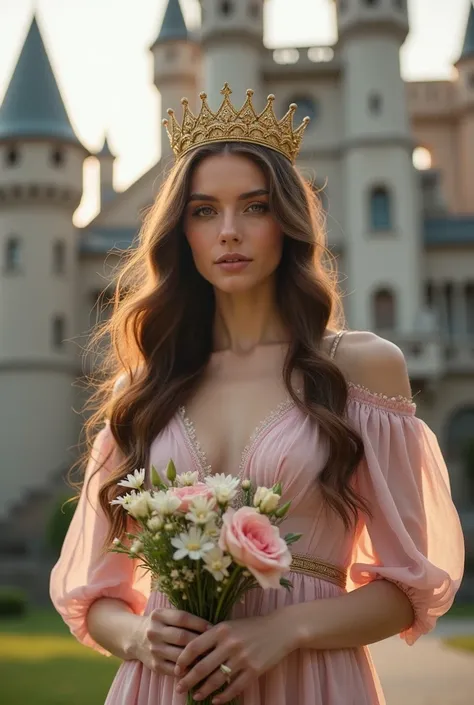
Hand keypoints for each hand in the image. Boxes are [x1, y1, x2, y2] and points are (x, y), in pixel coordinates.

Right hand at [131, 607, 209, 675]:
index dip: (199, 623)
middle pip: (182, 637)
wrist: (135, 637)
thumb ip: (183, 618)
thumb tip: (209, 626)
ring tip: (209, 656)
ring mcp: (154, 649)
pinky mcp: (154, 665)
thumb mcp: (166, 614)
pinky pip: (174, 669)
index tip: (213, 628)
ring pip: (179, 655)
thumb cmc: (160, 624)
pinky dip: (187, 669)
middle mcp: (154, 631)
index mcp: (159, 615)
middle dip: (200, 641)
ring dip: (196, 657)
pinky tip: (197, 667)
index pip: (182, 618)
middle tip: (214, 644)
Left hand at [174, 610, 295, 703]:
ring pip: (217, 680)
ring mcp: (242, 658)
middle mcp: (230, 643)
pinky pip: (234, 687)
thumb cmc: (252, 626)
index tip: (176, 669)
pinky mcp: (254, 670)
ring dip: (203, 690)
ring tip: (195, 696)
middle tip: (179, 688)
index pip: (195, 646)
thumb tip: (193, 654)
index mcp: (221, 629)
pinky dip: (223, 696)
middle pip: (202, 666)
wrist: (280, 629)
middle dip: (188, 680)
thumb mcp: (231, 625)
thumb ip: (214, 637)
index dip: (183, 659)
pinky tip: (216, 700)